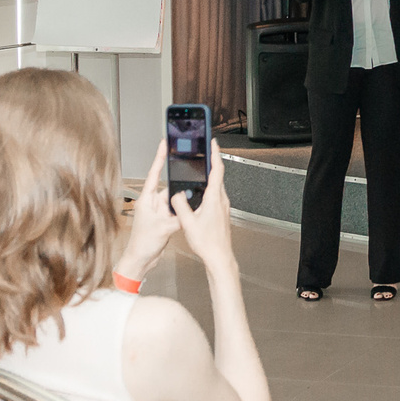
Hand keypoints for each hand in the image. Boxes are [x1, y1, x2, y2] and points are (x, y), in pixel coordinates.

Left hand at [115, 142, 176, 285]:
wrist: (141, 260)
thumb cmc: (142, 244)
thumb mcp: (163, 228)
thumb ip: (177, 216)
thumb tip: (188, 208)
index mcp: (147, 199)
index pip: (155, 173)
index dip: (160, 157)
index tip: (165, 144)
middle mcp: (153, 203)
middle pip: (170, 188)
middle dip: (180, 186)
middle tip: (191, 179)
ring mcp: (159, 211)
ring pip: (175, 201)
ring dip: (181, 204)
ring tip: (186, 208)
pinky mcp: (165, 220)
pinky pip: (177, 212)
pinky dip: (182, 213)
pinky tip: (187, 217)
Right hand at [167, 141, 238, 276]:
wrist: (219, 257)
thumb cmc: (208, 243)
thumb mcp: (188, 223)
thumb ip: (180, 205)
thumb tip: (176, 194)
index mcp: (215, 198)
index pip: (217, 170)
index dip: (215, 154)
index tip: (213, 142)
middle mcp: (222, 200)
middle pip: (218, 175)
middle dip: (211, 161)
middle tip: (205, 150)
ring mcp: (223, 206)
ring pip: (217, 185)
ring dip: (210, 175)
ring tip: (201, 167)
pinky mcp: (222, 213)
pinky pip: (216, 194)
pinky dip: (209, 187)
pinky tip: (201, 191)